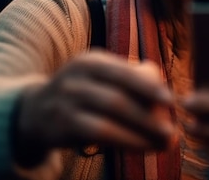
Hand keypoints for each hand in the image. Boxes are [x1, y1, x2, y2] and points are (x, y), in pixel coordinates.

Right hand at [13, 51, 174, 165]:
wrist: (36, 110)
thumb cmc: (85, 92)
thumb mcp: (102, 77)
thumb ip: (131, 80)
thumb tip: (165, 96)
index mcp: (92, 61)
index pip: (124, 72)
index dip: (148, 86)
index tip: (171, 100)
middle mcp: (76, 78)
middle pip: (118, 98)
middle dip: (149, 116)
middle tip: (173, 131)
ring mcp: (66, 102)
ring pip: (109, 120)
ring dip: (140, 133)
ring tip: (164, 143)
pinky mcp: (62, 126)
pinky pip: (99, 135)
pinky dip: (125, 141)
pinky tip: (143, 147)